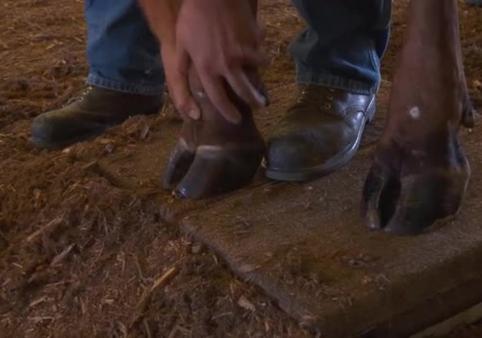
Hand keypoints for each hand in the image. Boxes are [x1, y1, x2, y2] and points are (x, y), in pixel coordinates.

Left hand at [171, 0, 266, 123]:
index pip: (219, 99)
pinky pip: (260, 51)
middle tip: (259, 105)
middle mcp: (226, 65)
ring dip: (260, 75)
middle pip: (244, 91)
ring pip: (256, 71)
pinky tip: (258, 51)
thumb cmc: (191, 20)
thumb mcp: (180, 48)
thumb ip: (181, 79)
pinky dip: (260, 52)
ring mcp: (242, 52)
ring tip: (262, 78)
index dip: (228, 112)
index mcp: (206, 69)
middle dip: (253, 101)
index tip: (236, 119)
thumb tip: (190, 110)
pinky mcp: (253, 39)